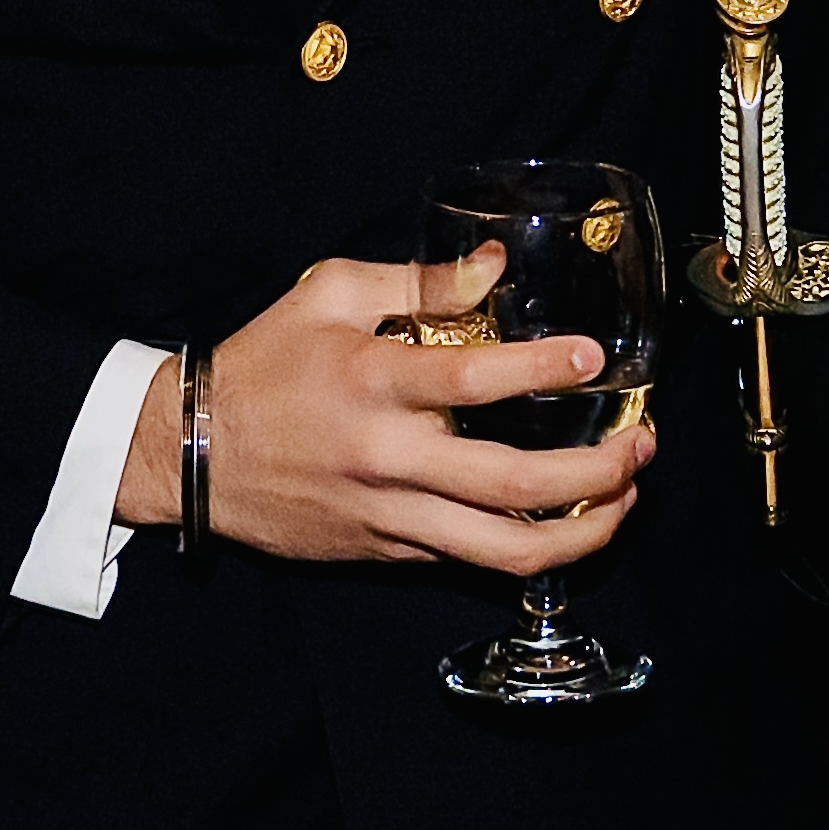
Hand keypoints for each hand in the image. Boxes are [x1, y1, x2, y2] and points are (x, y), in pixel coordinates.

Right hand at [112, 247, 654, 570]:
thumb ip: (418, 280)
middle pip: (514, 485)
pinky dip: (531, 548)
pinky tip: (569, 522)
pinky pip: (471, 562)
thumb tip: (495, 267)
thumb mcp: (328, 296)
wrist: (188, 453)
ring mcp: (390, 515)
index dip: (543, 368)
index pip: (474, 380)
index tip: (594, 358)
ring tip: (624, 500)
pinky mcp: (387, 552)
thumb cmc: (263, 365)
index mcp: (375, 383)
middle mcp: (389, 458)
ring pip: (505, 550)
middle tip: (640, 446)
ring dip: (584, 531)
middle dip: (597, 471)